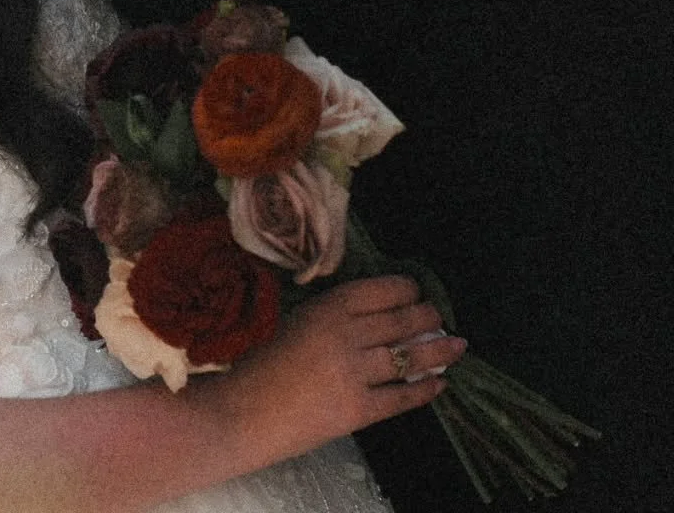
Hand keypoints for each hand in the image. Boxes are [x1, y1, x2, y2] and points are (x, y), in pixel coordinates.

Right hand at [213, 275, 465, 466]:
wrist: (245, 410)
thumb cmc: (262, 362)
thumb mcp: (296, 321)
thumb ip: (333, 316)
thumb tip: (378, 314)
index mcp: (327, 307)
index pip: (383, 290)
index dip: (407, 290)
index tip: (415, 292)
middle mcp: (345, 335)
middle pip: (403, 321)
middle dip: (428, 317)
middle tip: (438, 317)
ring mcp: (354, 373)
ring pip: (410, 357)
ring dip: (438, 350)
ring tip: (455, 345)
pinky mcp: (359, 409)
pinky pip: (403, 397)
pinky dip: (425, 390)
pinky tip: (437, 384)